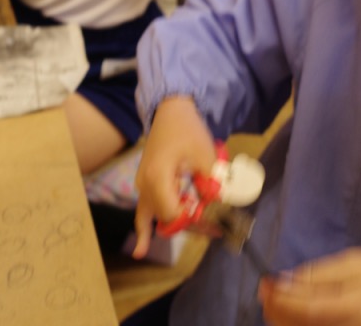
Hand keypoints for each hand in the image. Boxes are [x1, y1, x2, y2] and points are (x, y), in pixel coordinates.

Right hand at [132, 96, 216, 257]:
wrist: (170, 110)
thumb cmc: (188, 130)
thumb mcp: (206, 156)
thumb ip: (212, 185)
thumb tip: (221, 210)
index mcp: (158, 179)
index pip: (176, 214)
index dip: (197, 222)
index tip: (219, 223)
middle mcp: (145, 186)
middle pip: (168, 218)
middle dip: (193, 225)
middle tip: (220, 228)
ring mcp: (143, 186)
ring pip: (157, 217)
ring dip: (179, 224)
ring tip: (207, 232)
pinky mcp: (146, 184)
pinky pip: (143, 212)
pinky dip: (144, 230)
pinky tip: (140, 251)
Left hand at [259, 248, 360, 325]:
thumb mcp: (360, 264)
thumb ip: (321, 275)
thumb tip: (284, 282)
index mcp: (356, 308)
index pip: (302, 311)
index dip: (277, 298)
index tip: (264, 282)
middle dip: (276, 312)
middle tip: (270, 291)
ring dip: (286, 321)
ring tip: (285, 302)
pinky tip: (303, 316)